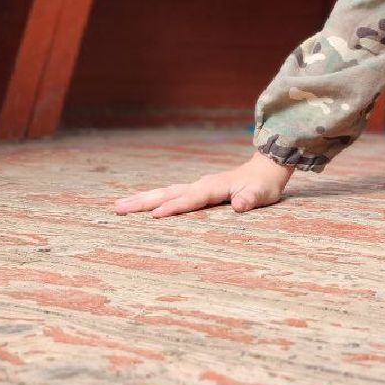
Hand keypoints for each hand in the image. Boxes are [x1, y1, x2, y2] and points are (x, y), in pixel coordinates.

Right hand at [113, 151, 295, 217]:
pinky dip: (154, 199)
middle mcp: (201, 185)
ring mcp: (198, 186)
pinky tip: (143, 204)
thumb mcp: (262, 193)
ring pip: (165, 193)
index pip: (190, 200)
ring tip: (119, 206)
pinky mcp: (198, 190)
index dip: (174, 208)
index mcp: (213, 187)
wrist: (267, 168)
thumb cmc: (264, 184)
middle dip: (143, 202)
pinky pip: (172, 195)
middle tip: (117, 208)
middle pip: (167, 194)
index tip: (154, 216)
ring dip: (143, 199)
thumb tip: (239, 205)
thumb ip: (250, 199)